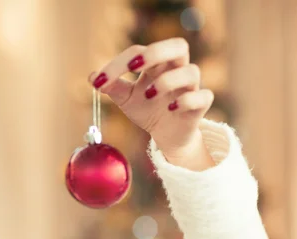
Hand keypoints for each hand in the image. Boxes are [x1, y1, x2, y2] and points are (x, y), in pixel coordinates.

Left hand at [90, 38, 214, 167]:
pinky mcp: (199, 106)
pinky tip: (171, 108)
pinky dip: (187, 100)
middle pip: (178, 46)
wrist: (166, 135)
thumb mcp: (126, 98)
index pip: (140, 52)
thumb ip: (112, 86)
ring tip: (149, 94)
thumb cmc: (147, 109)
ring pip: (192, 71)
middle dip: (155, 52)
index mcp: (157, 64)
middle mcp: (176, 70)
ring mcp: (190, 88)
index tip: (100, 80)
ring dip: (169, 80)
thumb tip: (93, 77)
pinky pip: (203, 96)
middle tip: (133, 66)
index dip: (119, 63)